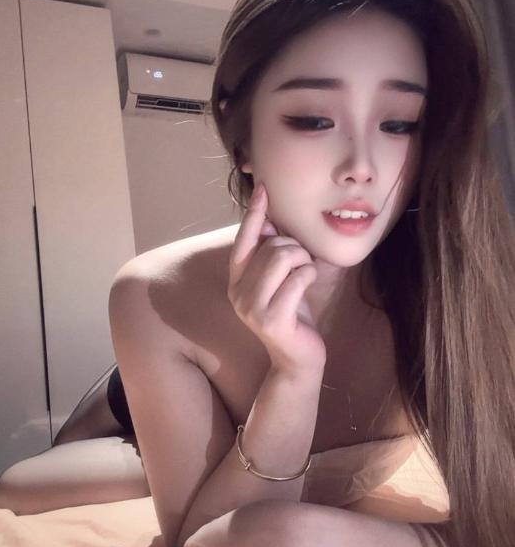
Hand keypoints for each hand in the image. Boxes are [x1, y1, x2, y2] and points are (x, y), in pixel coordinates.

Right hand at [228, 182, 326, 377]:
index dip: (254, 212)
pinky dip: (310, 275)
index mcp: (236, 280)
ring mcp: (252, 308)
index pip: (244, 239)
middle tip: (304, 263)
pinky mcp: (272, 319)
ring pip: (284, 258)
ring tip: (307, 272)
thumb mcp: (278, 281)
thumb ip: (269, 254)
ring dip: (304, 260)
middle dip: (296, 247)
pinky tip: (310, 284)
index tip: (263, 187)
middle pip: (272, 246)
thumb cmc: (291, 314)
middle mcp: (238, 293)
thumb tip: (266, 220)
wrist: (297, 359)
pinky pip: (298, 278)